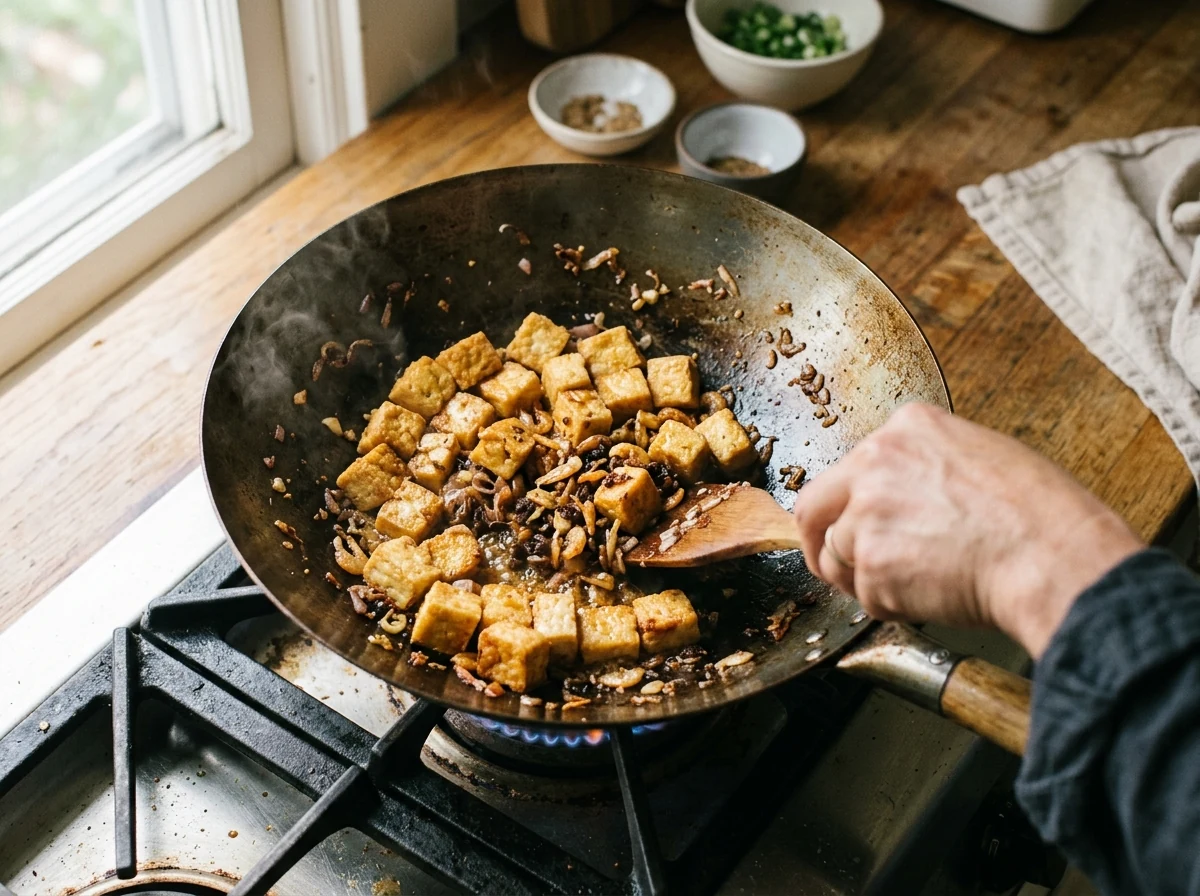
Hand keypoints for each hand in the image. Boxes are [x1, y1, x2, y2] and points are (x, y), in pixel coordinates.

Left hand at [792, 403, 1143, 657]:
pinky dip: (892, 606)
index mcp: (906, 429)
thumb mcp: (982, 456)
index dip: (852, 505)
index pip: (850, 468)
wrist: (1054, 558)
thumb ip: (926, 467)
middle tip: (833, 565)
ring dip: (865, 580)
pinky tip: (934, 596)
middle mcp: (875, 462)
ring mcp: (868, 513)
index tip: (857, 523)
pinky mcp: (873, 563)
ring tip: (916, 584)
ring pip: (838, 557)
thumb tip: (905, 496)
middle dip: (819, 541)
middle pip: (814, 507)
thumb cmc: (1039, 515)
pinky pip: (867, 595)